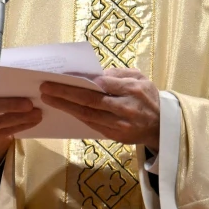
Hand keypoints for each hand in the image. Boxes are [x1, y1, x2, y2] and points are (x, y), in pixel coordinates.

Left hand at [40, 67, 159, 149]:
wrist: (163, 125)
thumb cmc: (147, 96)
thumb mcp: (138, 77)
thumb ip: (117, 73)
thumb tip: (92, 73)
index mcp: (132, 89)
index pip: (101, 83)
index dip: (79, 81)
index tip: (60, 76)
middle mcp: (126, 107)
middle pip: (90, 100)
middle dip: (65, 93)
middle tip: (45, 87)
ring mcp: (121, 124)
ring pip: (88, 115)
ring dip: (65, 106)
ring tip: (48, 98)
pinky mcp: (116, 136)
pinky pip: (92, 125)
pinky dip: (76, 116)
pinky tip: (64, 109)